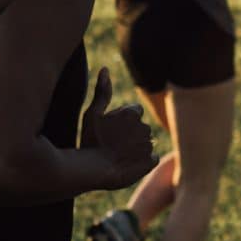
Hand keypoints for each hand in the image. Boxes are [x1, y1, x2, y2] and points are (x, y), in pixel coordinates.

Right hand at [79, 67, 155, 188]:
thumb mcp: (92, 113)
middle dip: (130, 133)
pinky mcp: (150, 161)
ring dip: (136, 147)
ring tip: (118, 154)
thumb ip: (102, 91)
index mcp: (132, 114)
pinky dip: (143, 161)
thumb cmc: (89, 140)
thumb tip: (105, 68)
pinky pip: (151, 158)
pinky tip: (128, 163)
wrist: (93, 171)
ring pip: (145, 142)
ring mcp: (148, 145)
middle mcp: (144, 127)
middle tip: (112, 143)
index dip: (123, 121)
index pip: (135, 112)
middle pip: (140, 127)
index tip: (111, 130)